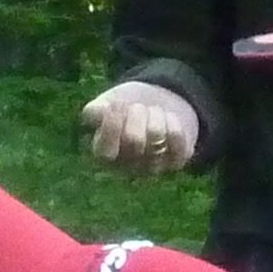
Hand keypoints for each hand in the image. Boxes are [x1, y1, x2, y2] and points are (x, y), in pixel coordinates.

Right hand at [81, 79, 201, 173]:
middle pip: (133, 139)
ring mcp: (153, 167)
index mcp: (104, 157)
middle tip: (138, 107)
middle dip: (136, 113)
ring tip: (152, 112)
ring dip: (154, 113)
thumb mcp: (106, 104)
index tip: (115, 104)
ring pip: (156, 135)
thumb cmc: (124, 107)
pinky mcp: (177, 161)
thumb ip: (96, 110)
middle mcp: (128, 168)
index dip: (111, 126)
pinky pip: (176, 136)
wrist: (157, 103)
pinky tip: (167, 118)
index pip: (105, 153)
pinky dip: (172, 119)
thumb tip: (98, 112)